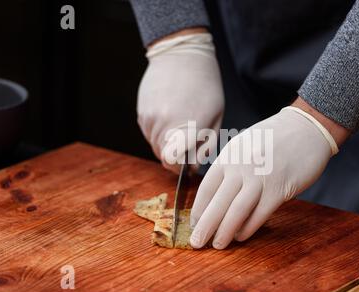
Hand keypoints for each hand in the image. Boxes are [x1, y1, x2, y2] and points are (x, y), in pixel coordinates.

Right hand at [137, 31, 223, 172]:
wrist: (181, 55)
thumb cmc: (205, 85)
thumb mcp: (216, 116)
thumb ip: (205, 145)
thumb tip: (192, 166)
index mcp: (187, 127)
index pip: (172, 162)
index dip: (179, 168)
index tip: (186, 164)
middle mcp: (164, 125)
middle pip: (162, 157)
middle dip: (175, 157)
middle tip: (187, 144)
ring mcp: (150, 119)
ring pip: (155, 146)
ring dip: (167, 144)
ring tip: (180, 124)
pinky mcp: (142, 113)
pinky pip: (149, 133)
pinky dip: (159, 132)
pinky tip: (170, 115)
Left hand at [189, 106, 339, 248]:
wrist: (307, 127)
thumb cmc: (274, 138)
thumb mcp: (244, 144)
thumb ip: (230, 166)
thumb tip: (216, 194)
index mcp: (230, 155)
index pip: (207, 188)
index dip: (198, 209)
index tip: (193, 224)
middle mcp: (241, 167)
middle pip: (218, 203)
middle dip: (205, 226)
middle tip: (196, 243)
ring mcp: (260, 178)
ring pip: (236, 211)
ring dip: (225, 231)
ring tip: (218, 245)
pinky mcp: (280, 189)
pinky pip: (260, 213)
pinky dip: (248, 228)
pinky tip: (241, 236)